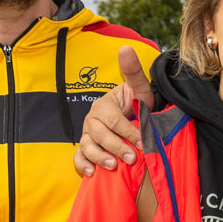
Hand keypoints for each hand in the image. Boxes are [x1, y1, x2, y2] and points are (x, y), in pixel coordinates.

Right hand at [74, 46, 152, 175]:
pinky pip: (78, 157)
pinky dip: (82, 165)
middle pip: (99, 135)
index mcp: (103, 106)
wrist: (134, 117)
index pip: (114, 120)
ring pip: (87, 146)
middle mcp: (92, 120)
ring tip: (113, 167)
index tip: (144, 141)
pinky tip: (92, 173)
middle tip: (133, 158)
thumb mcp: (139, 88)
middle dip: (116, 147)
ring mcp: (87, 135)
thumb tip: (125, 48)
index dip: (129, 131)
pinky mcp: (85, 148)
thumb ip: (133, 71)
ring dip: (99, 157)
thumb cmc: (137, 104)